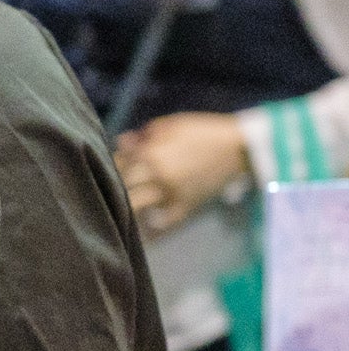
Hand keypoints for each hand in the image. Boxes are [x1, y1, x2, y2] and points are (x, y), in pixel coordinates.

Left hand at [117, 111, 248, 236]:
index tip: (111, 166)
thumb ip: (143, 136)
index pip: (118, 164)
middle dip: (115, 184)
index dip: (112, 165)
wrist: (238, 148)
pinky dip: (152, 224)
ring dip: (126, 204)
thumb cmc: (202, 132)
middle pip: (122, 186)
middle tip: (112, 185)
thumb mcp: (171, 125)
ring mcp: (171, 193)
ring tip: (120, 205)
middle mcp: (158, 176)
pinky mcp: (186, 205)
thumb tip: (121, 143)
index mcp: (151, 154)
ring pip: (136, 206)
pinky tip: (144, 222)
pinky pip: (164, 221)